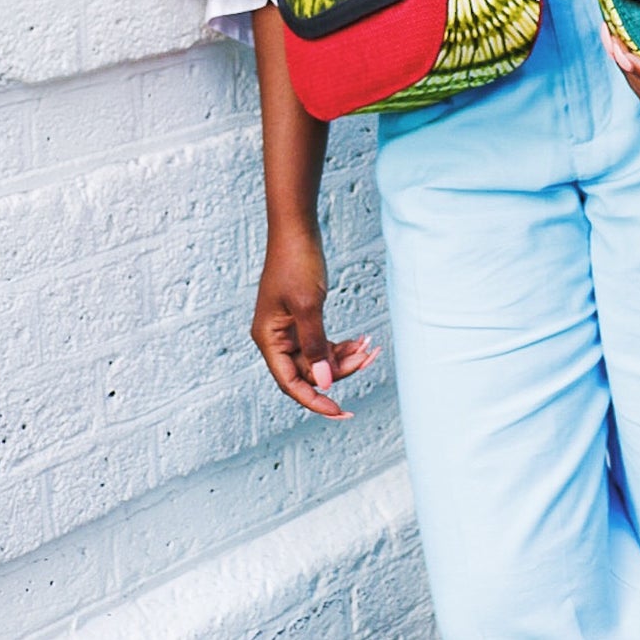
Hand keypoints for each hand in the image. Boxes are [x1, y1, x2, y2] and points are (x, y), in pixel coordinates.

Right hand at [251, 226, 378, 419]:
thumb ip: (315, 347)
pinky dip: (340, 343)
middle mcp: (275, 338)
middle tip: (368, 358)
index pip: (290, 383)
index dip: (315, 400)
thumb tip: (325, 382)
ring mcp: (288, 328)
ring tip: (370, 347)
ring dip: (343, 357)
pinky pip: (321, 342)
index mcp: (269, 339)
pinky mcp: (302, 318)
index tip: (340, 411)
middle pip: (308, 371)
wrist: (297, 228)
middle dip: (339, 370)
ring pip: (317, 357)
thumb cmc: (297, 262)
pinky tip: (361, 339)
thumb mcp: (309, 306)